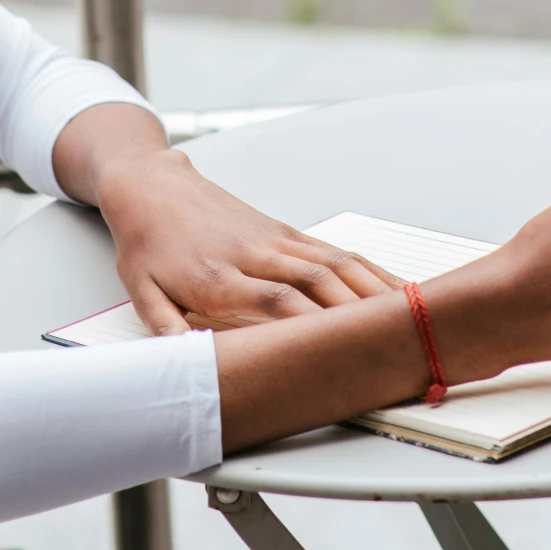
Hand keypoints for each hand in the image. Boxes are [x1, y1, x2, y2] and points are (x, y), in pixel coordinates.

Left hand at [97, 148, 398, 333]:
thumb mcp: (140, 291)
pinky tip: (391, 287)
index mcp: (218, 276)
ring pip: (332, 262)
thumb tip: (182, 366)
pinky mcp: (284, 231)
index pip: (274, 301)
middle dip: (358, 312)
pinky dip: (366, 270)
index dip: (310, 325)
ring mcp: (274, 239)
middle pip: (316, 281)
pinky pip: (331, 250)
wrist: (150, 183)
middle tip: (396, 342)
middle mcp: (254, 253)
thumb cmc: (146, 242)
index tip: (340, 353)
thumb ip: (164, 330)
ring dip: (372, 289)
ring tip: (411, 317)